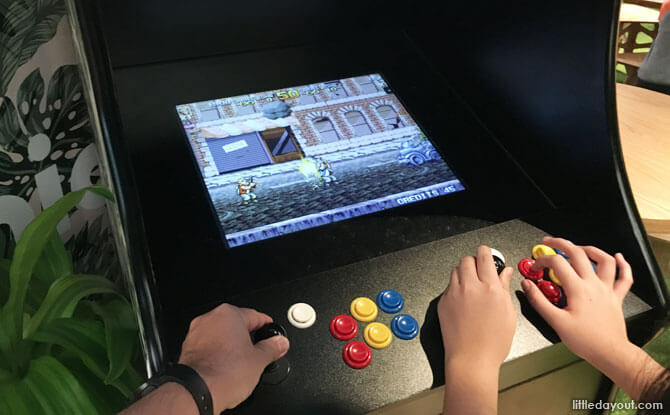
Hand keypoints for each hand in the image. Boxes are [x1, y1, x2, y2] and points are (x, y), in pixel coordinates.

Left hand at [178, 303, 289, 412]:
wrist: (199, 391)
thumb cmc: (224, 372)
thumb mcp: (259, 360)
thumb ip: (272, 348)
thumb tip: (280, 343)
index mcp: (229, 314)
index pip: (255, 315)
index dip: (267, 325)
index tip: (272, 332)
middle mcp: (210, 319)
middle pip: (235, 324)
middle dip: (247, 337)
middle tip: (259, 350)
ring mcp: (196, 333)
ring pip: (220, 335)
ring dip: (230, 345)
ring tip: (241, 362)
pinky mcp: (187, 348)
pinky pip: (208, 347)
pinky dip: (217, 354)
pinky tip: (224, 367)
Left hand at [438, 245, 515, 368]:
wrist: (471, 360)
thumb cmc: (492, 343)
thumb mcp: (508, 314)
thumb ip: (504, 288)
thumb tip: (505, 272)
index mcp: (490, 288)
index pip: (484, 256)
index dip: (486, 252)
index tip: (487, 254)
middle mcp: (470, 287)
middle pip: (467, 260)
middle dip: (474, 262)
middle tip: (480, 272)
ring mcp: (454, 294)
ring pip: (456, 271)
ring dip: (464, 274)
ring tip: (472, 288)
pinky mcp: (443, 302)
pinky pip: (449, 286)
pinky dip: (456, 288)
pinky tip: (464, 301)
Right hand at [521, 237, 631, 363]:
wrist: (610, 352)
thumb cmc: (586, 341)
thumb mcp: (555, 322)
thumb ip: (539, 301)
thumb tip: (527, 286)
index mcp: (578, 289)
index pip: (557, 264)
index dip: (542, 261)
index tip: (535, 268)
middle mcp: (593, 285)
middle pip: (578, 253)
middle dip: (561, 244)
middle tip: (550, 242)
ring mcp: (607, 290)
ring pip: (604, 260)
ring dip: (591, 249)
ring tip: (580, 247)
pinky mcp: (616, 297)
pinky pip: (624, 278)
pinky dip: (624, 265)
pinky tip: (619, 257)